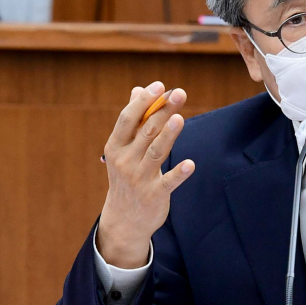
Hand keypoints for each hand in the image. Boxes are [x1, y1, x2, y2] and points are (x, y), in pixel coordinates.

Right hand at [96, 83, 193, 268]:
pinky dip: (178, 173)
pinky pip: (168, 182)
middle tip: (180, 93)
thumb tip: (139, 89)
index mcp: (115, 146)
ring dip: (168, 135)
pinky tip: (190, 164)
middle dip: (162, 111)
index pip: (128, 119)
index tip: (159, 86)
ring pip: (156, 152)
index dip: (143, 102)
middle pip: (146, 131)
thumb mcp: (123, 150)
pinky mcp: (154, 195)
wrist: (125, 218)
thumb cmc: (127, 175)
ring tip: (180, 118)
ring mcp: (139, 178)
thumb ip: (133, 121)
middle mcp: (125, 161)